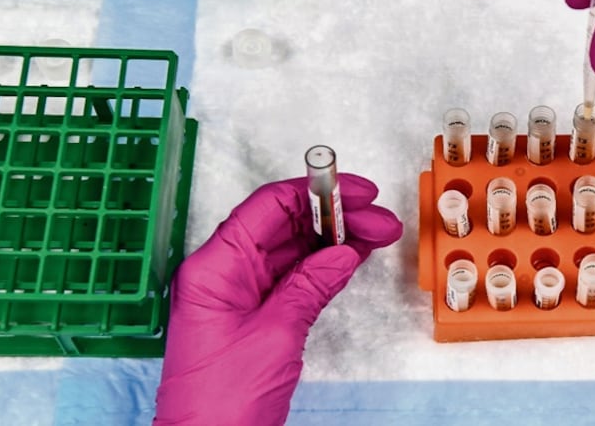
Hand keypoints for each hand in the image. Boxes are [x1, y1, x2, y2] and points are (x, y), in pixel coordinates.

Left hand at [154, 174, 402, 424]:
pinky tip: (353, 257)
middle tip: (380, 221)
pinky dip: (323, 265)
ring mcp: (238, 294)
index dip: (316, 192)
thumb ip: (310, 286)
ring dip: (334, 239)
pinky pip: (291, 277)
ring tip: (377, 235)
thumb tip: (343, 252)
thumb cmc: (220, 404)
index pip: (268, 207)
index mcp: (214, 267)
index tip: (356, 191)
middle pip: (283, 224)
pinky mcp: (253, 316)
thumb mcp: (275, 335)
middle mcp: (223, 273)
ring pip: (291, 249)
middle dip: (335, 217)